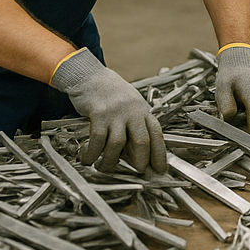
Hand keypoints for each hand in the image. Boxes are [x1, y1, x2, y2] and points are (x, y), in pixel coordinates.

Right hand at [50, 48, 165, 172]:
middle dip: (141, 160)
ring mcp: (116, 112)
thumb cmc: (111, 95)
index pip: (157, 134)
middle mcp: (133, 111)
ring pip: (118, 144)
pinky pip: (98, 140)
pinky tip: (88, 158)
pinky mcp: (99, 113)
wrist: (91, 76)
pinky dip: (92, 153)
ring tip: (103, 168)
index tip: (161, 170)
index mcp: (143, 111)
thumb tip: (136, 157)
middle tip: (136, 172)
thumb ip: (133, 128)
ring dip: (110, 162)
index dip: (160, 154)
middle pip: (142, 140)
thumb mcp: (129, 108)